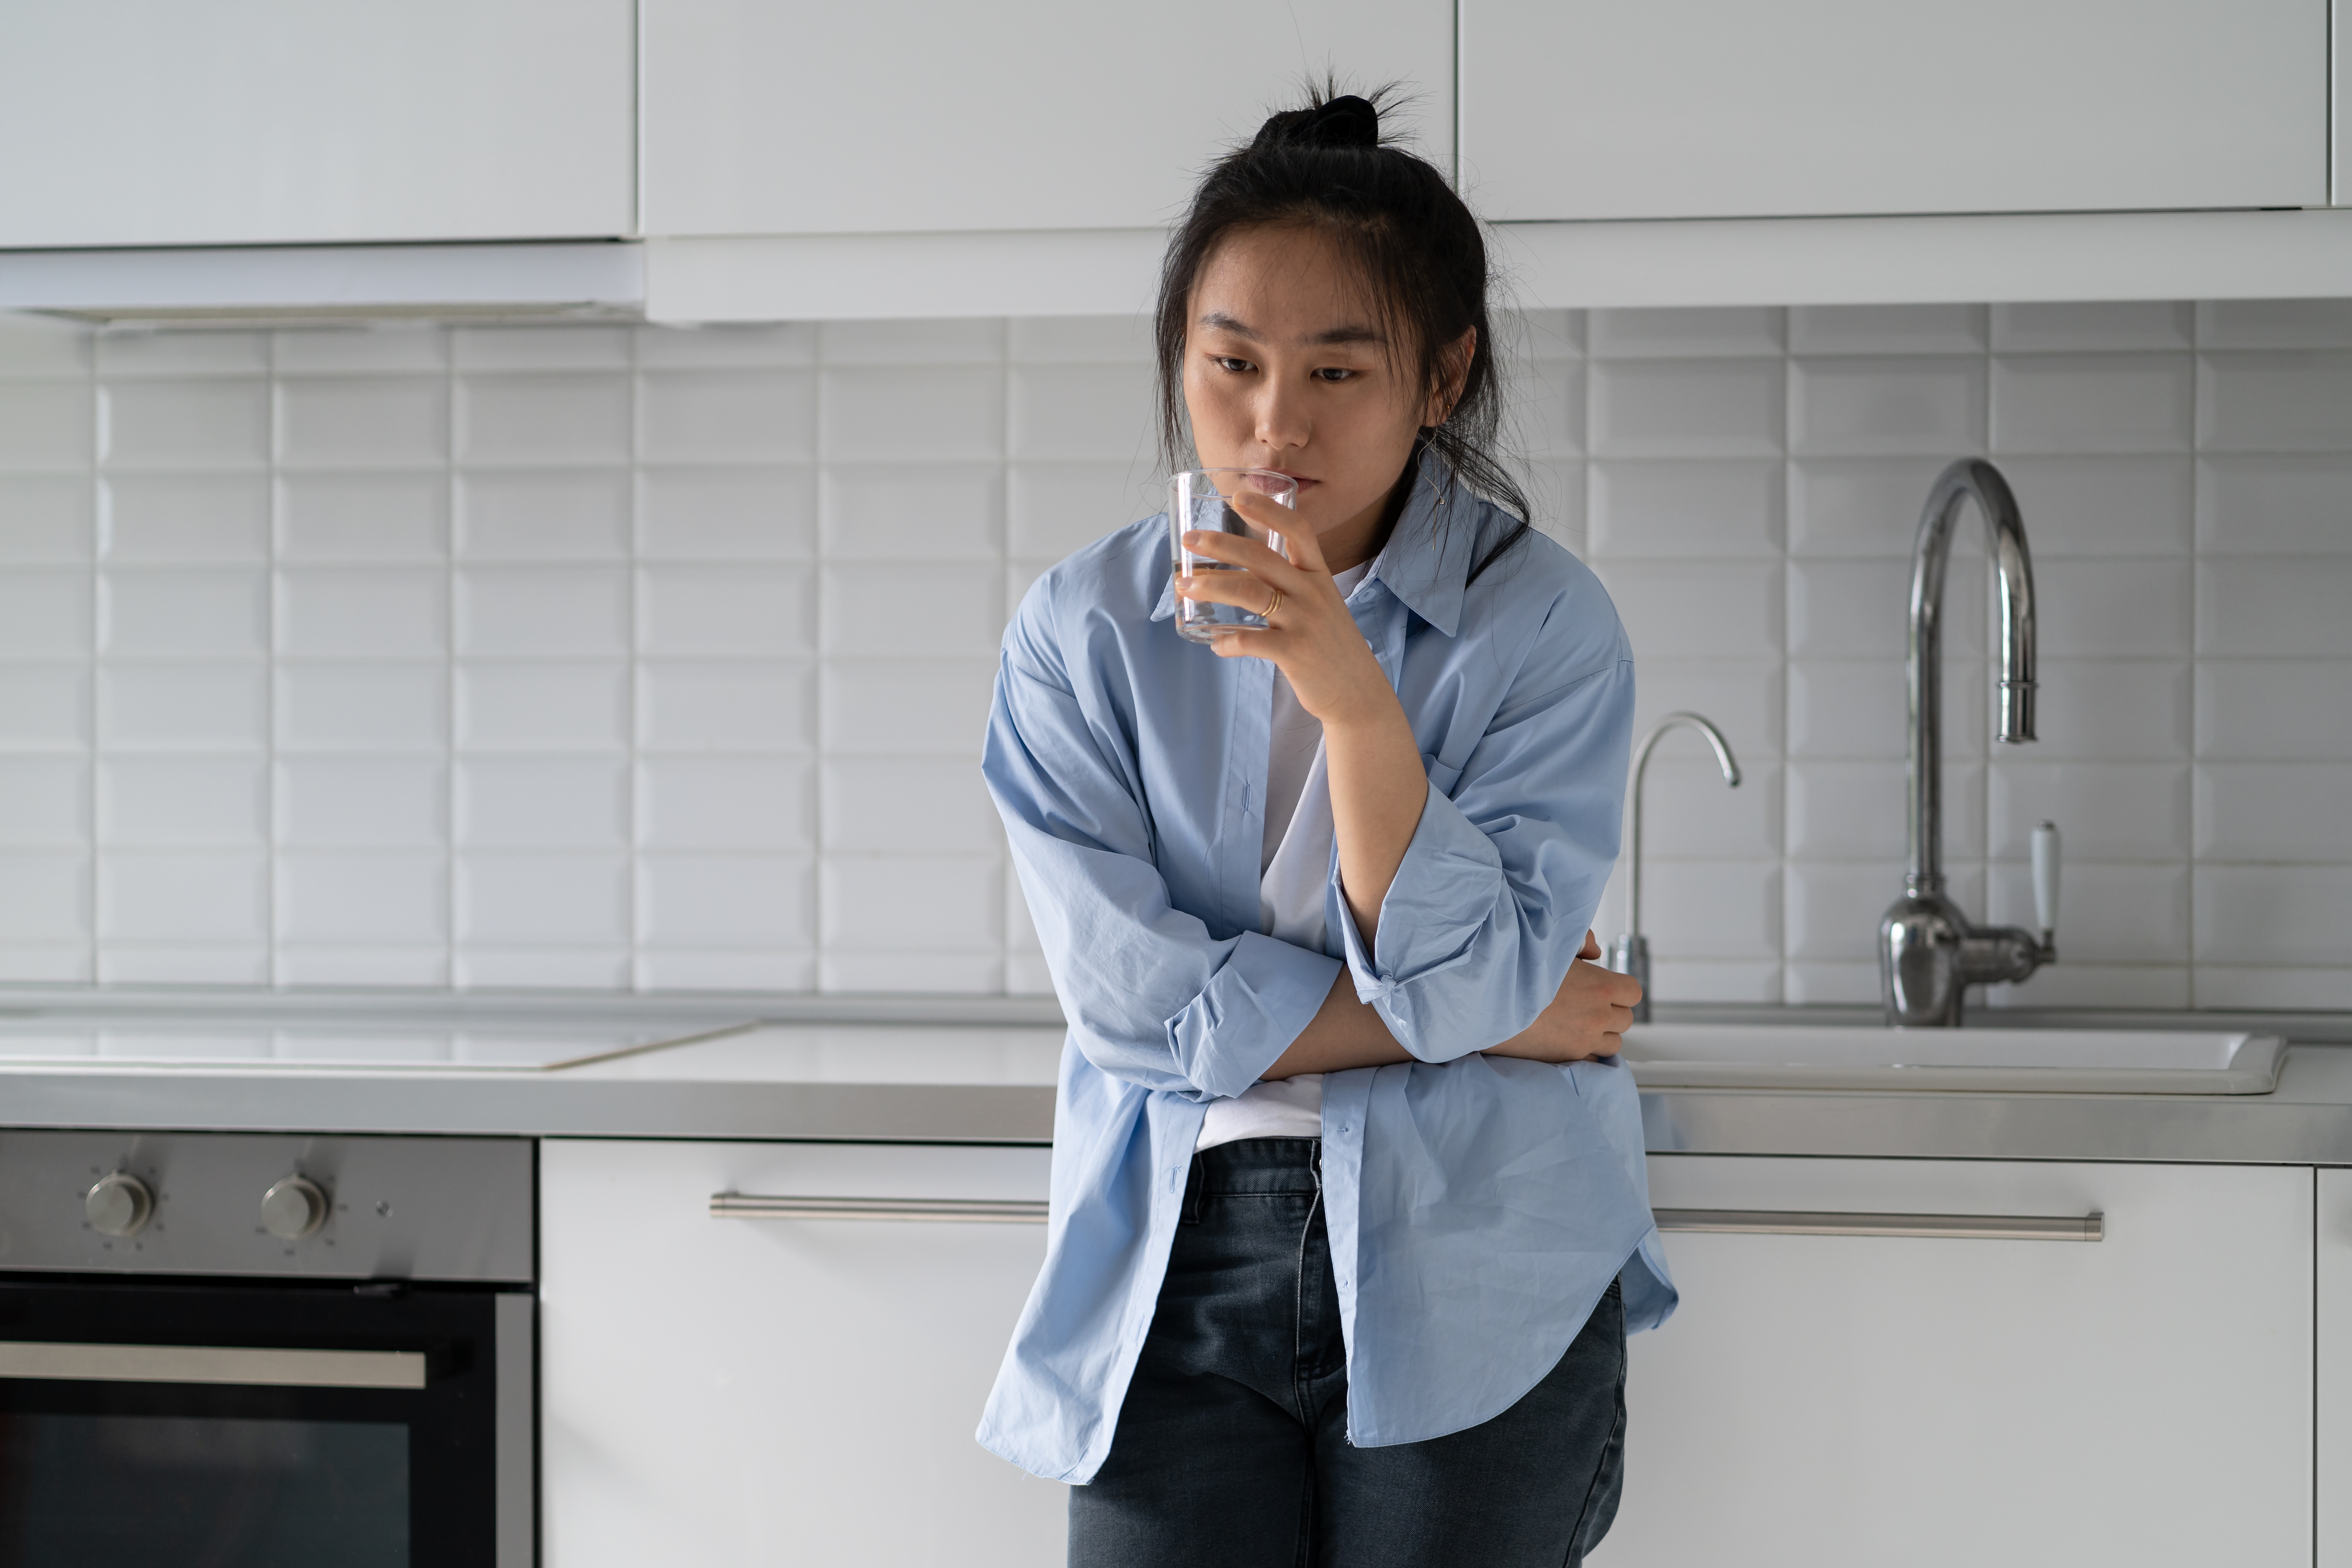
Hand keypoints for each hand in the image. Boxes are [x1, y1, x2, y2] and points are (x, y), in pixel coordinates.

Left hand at [1176, 488, 1396, 729]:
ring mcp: (1304, 622)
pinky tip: (1215, 644)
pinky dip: (1229, 642)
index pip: (1299, 531)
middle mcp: (1313, 593)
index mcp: (1319, 576)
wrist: (1358, 691)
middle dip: (1222, 544)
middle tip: (1190, 539)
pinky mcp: (1295, 653)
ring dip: (1213, 587)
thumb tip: (1242, 576)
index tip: (1239, 495)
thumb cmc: (1330, 646)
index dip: (1269, 510)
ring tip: (1184, 586)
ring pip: (1252, 593)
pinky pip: (1253, 641)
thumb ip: (1290, 587)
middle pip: (1263, 558)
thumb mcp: (1320, 605)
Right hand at [1483, 932, 1642, 1063]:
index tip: (1604, 987)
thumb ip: (1583, 941)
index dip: (1620, 989)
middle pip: (1626, 1019)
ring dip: (1602, 1034)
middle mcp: (1597, 1016)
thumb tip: (1596, 952)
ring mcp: (1584, 1040)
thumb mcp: (1554, 945)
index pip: (1634, 992)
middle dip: (1611, 1011)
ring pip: (1614, 1043)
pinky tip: (1569, 1040)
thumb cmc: (1517, 970)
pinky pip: (1594, 1061)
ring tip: (1579, 1023)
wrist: (1487, 1001)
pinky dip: (1587, 1052)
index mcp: (1600, 987)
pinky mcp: (1567, 1058)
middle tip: (1586, 1004)